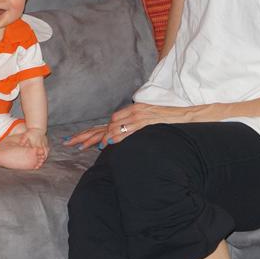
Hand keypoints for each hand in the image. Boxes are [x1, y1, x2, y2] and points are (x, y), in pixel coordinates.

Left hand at [20, 127, 49, 161]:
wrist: (38, 128)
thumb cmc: (30, 132)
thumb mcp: (25, 135)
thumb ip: (22, 141)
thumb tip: (19, 145)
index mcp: (35, 143)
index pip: (37, 152)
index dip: (36, 157)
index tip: (36, 161)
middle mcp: (40, 144)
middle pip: (42, 153)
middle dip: (42, 158)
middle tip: (39, 163)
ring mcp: (44, 144)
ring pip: (46, 152)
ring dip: (44, 157)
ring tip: (42, 161)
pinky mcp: (46, 143)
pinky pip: (47, 149)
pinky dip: (46, 153)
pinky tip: (44, 156)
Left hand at [63, 103, 194, 149]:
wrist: (188, 116)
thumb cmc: (171, 121)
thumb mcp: (151, 121)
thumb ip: (138, 127)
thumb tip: (125, 139)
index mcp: (133, 111)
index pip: (108, 122)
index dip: (92, 132)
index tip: (78, 140)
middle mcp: (133, 112)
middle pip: (106, 124)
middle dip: (87, 134)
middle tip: (71, 142)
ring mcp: (140, 117)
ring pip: (114, 127)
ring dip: (99, 137)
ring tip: (84, 146)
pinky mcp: (148, 122)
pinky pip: (129, 130)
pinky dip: (117, 136)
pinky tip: (108, 143)